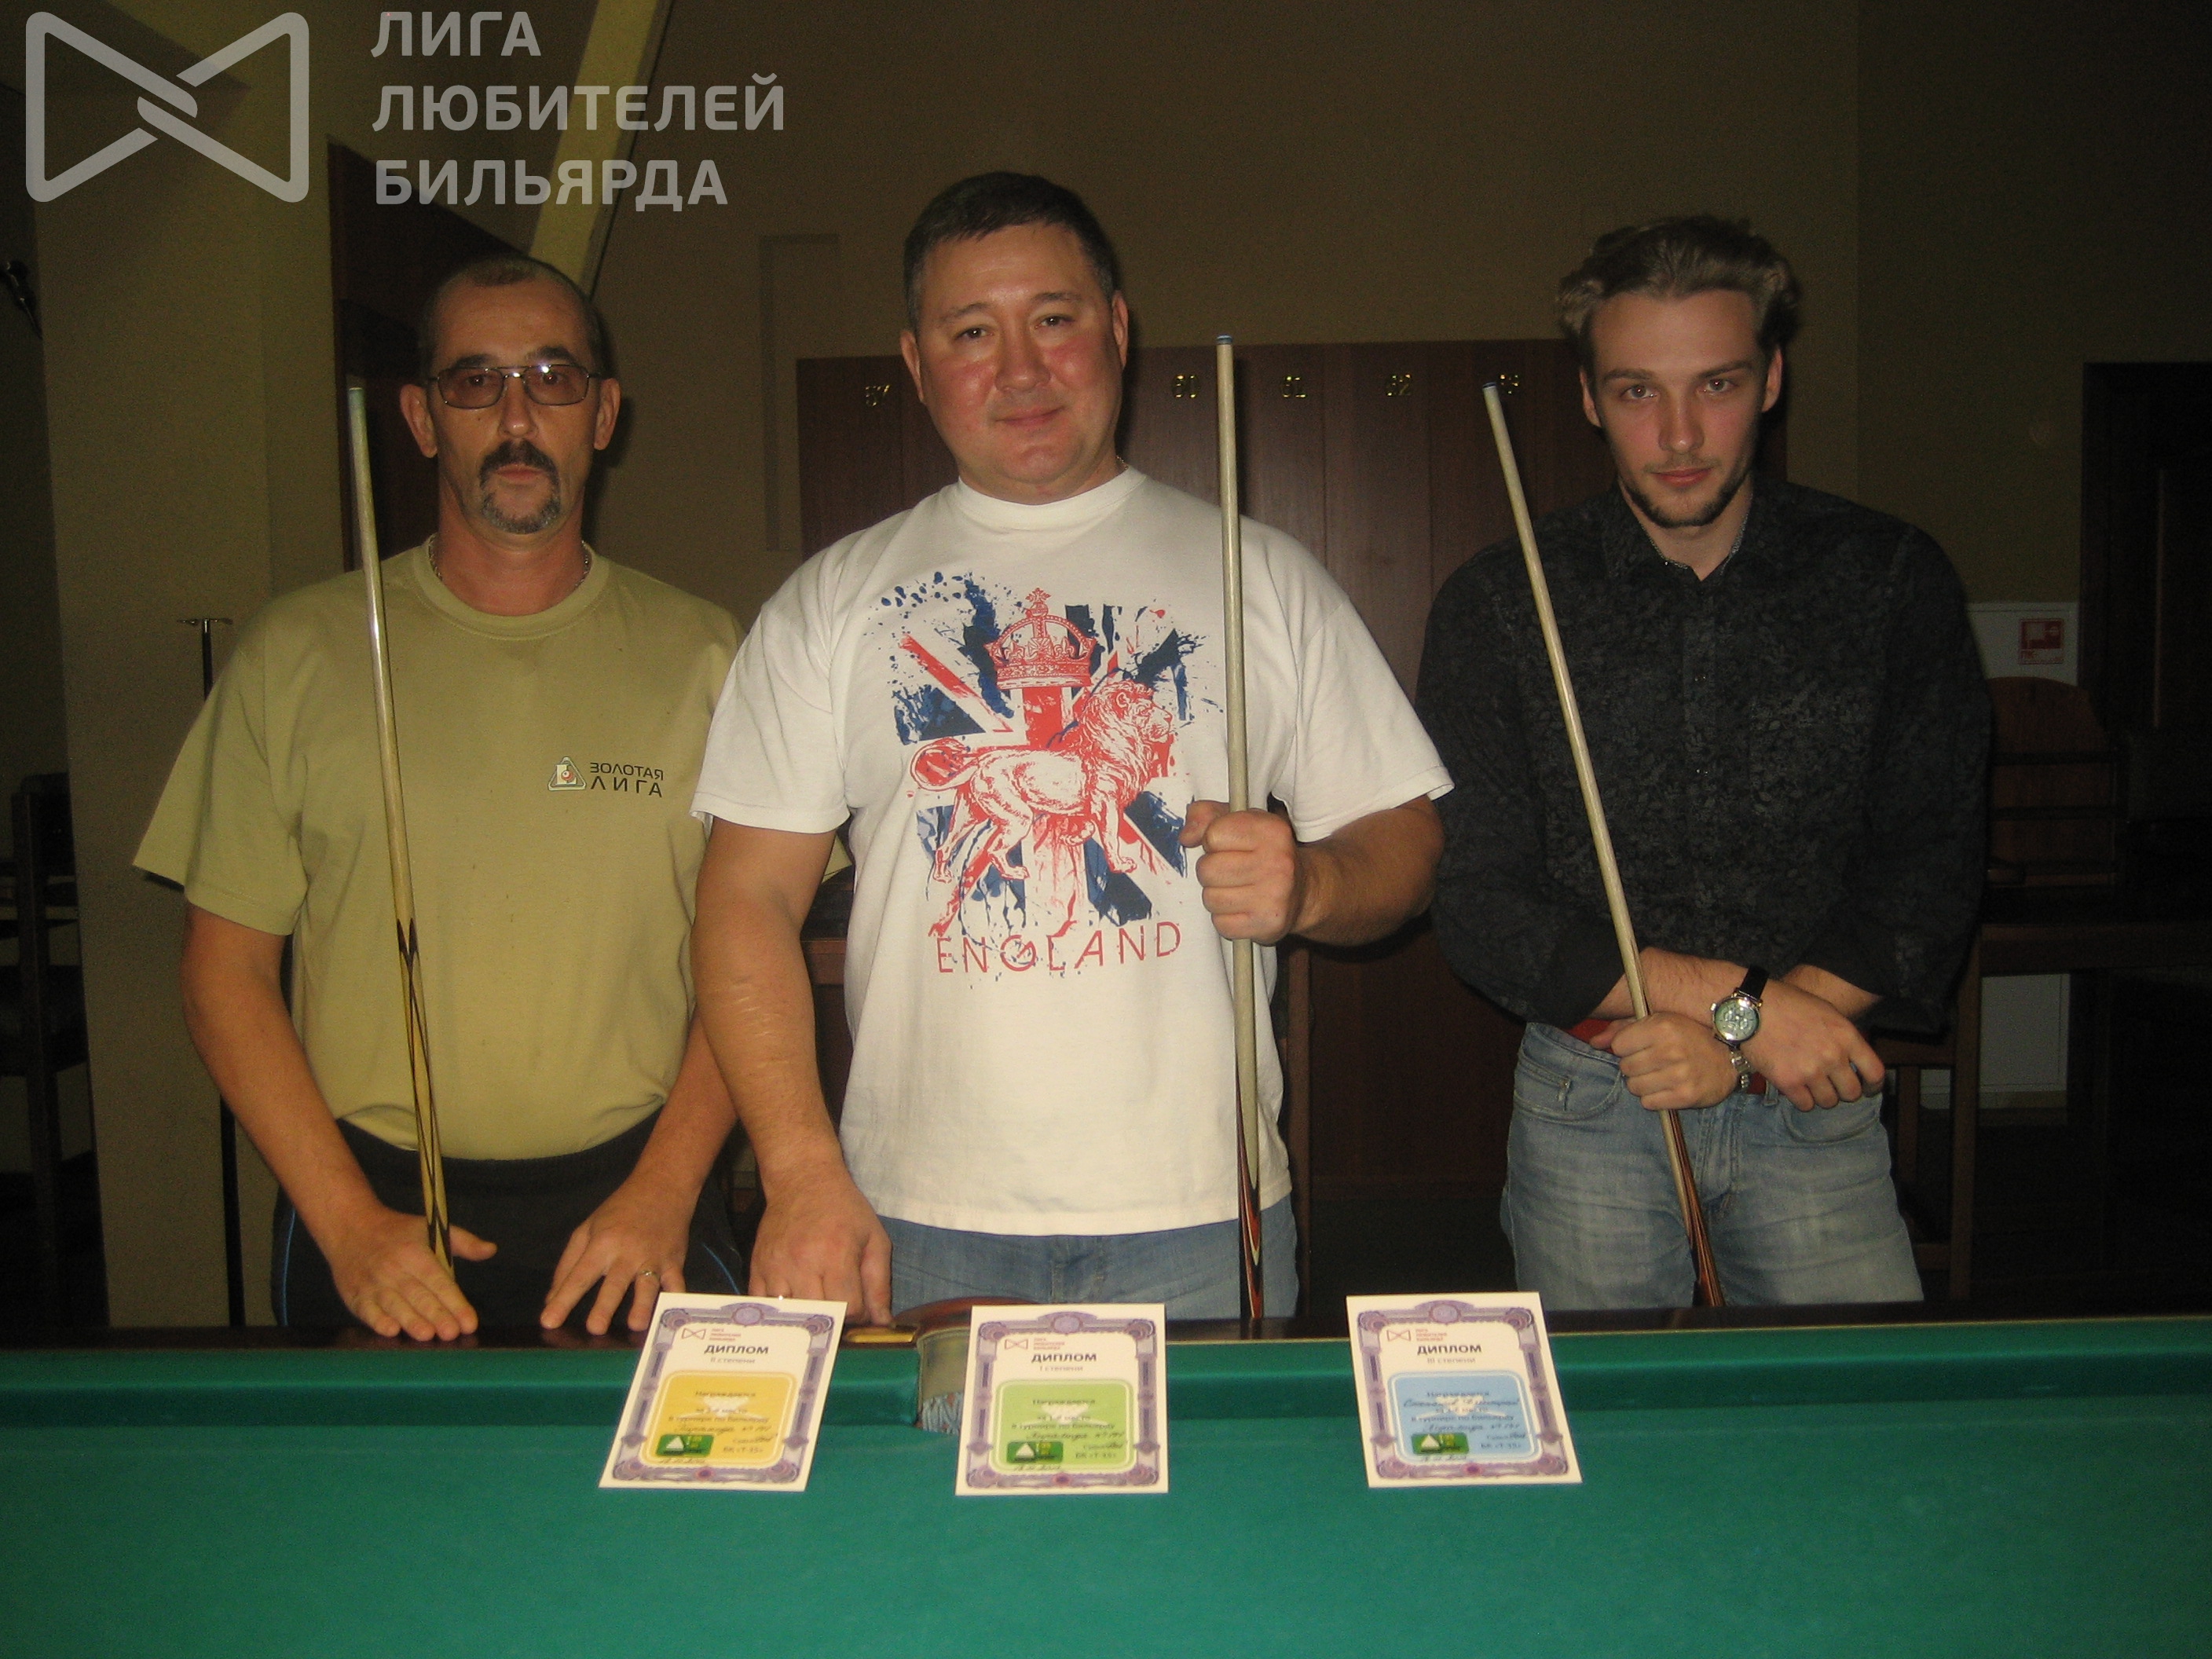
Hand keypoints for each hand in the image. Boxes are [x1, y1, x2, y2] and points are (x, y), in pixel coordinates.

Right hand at [324, 1204, 495, 1341]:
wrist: (351, 1228)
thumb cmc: (397, 1232)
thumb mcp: (431, 1228)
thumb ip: (464, 1242)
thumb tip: (491, 1250)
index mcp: (415, 1253)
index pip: (440, 1281)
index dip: (455, 1302)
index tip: (469, 1322)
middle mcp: (394, 1268)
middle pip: (419, 1296)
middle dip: (437, 1315)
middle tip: (452, 1333)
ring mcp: (372, 1282)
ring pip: (395, 1304)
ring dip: (411, 1321)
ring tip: (428, 1335)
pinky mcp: (355, 1294)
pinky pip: (366, 1309)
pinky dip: (377, 1320)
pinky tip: (391, 1330)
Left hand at [541, 1170, 695, 1334]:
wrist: (663, 1185)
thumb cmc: (620, 1208)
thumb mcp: (587, 1228)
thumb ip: (568, 1264)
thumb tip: (552, 1299)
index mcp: (602, 1243)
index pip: (579, 1276)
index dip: (563, 1300)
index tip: (548, 1321)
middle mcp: (627, 1252)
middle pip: (614, 1283)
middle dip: (604, 1306)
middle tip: (595, 1329)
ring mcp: (653, 1257)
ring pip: (648, 1284)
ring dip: (642, 1305)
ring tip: (636, 1326)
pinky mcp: (675, 1260)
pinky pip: (677, 1282)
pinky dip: (676, 1298)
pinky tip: (671, 1314)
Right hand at [749, 1157, 891, 1323]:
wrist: (803, 1180)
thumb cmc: (844, 1210)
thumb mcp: (874, 1239)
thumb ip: (879, 1284)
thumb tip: (881, 1323)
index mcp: (836, 1254)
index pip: (849, 1308)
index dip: (858, 1316)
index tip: (858, 1308)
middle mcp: (804, 1263)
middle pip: (819, 1316)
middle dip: (833, 1321)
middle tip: (839, 1314)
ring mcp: (776, 1267)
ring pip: (791, 1315)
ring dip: (805, 1319)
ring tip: (816, 1311)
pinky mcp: (757, 1267)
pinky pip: (765, 1306)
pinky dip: (780, 1313)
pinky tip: (792, 1307)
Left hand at [1181, 801, 1300, 942]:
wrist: (1302, 890)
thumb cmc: (1263, 852)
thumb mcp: (1240, 821)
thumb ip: (1206, 816)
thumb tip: (1186, 837)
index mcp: (1271, 830)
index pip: (1213, 834)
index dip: (1213, 840)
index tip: (1228, 845)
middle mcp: (1277, 863)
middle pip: (1207, 869)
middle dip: (1211, 870)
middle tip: (1230, 870)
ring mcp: (1274, 897)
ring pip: (1210, 898)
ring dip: (1217, 895)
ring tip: (1236, 889)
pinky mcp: (1267, 924)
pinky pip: (1221, 924)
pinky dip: (1225, 918)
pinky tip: (1242, 908)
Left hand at [1596, 1013, 1738, 1110]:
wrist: (1730, 1057)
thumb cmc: (1689, 1035)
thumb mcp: (1660, 1021)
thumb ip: (1624, 1029)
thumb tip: (1595, 1042)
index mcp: (1663, 1027)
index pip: (1619, 1045)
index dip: (1626, 1047)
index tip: (1639, 1047)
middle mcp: (1671, 1050)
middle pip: (1625, 1068)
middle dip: (1634, 1066)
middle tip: (1652, 1063)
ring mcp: (1679, 1075)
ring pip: (1634, 1087)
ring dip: (1643, 1084)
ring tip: (1659, 1075)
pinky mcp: (1686, 1096)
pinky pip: (1649, 1103)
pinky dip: (1654, 1098)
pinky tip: (1667, 1088)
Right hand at [1742, 977, 1884, 1109]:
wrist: (1750, 1007)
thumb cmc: (1787, 1003)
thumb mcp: (1825, 1012)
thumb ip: (1842, 1036)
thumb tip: (1851, 1058)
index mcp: (1846, 1036)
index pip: (1874, 1072)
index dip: (1873, 1085)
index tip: (1867, 1088)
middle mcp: (1833, 1056)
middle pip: (1851, 1092)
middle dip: (1843, 1091)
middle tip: (1832, 1085)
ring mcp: (1810, 1071)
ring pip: (1828, 1101)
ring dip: (1821, 1096)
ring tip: (1810, 1085)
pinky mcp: (1788, 1082)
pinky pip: (1805, 1104)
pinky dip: (1801, 1099)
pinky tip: (1795, 1088)